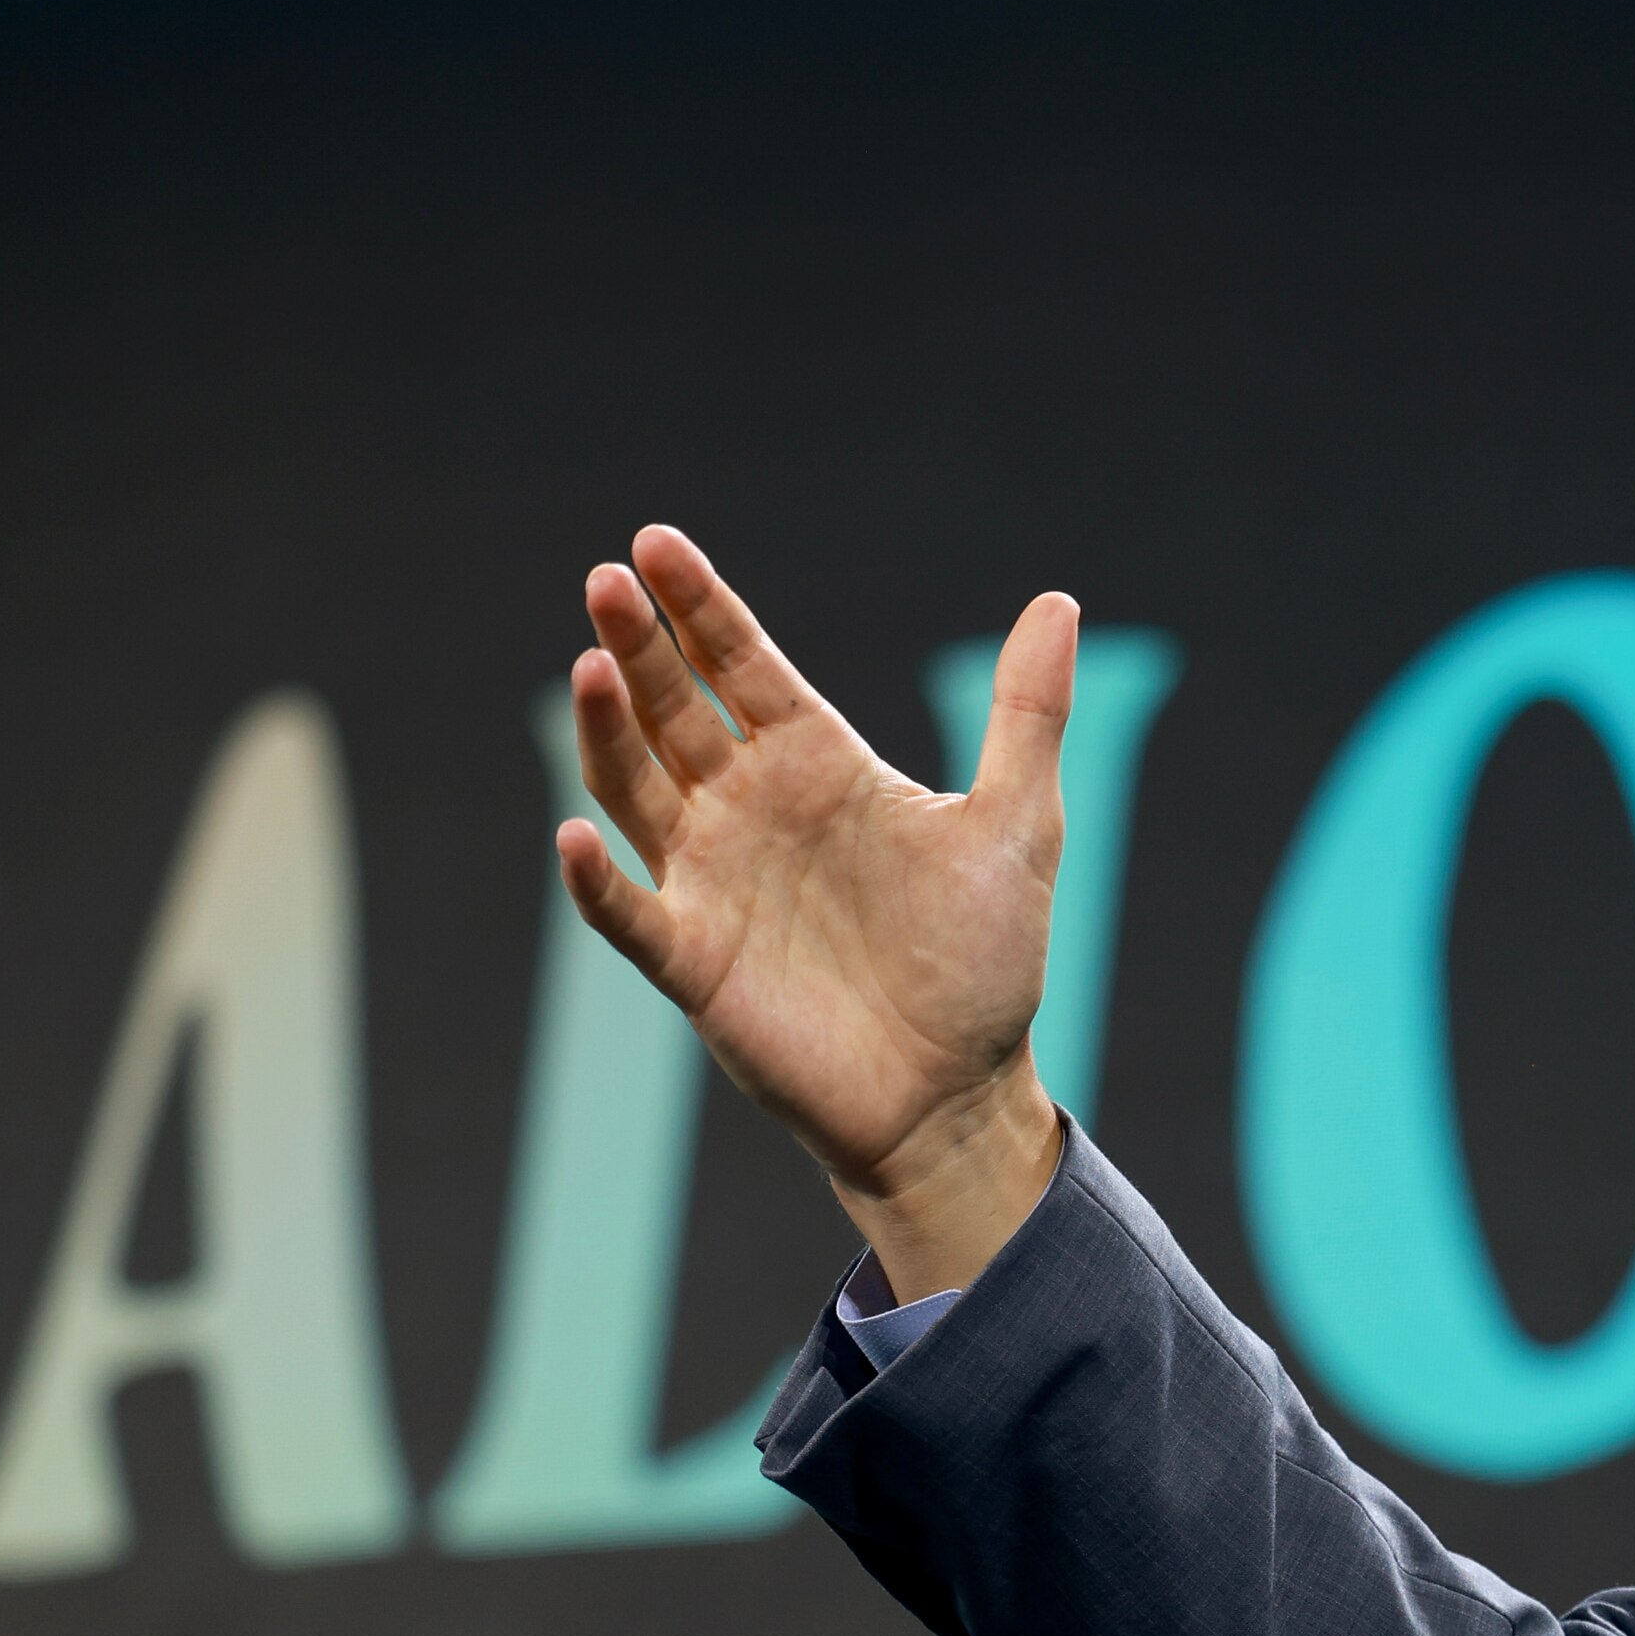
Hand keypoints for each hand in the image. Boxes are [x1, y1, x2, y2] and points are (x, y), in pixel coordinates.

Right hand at [559, 525, 1075, 1300]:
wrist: (960, 1093)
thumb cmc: (985, 963)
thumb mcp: (1020, 824)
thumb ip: (1027, 711)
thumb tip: (1059, 600)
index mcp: (820, 767)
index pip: (742, 666)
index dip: (700, 606)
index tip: (655, 542)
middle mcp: (751, 811)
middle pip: (674, 709)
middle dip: (640, 645)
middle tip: (608, 580)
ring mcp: (714, 882)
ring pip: (635, 788)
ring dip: (607, 732)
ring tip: (592, 664)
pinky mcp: (695, 962)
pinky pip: (628, 913)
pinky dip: (596, 881)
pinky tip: (575, 837)